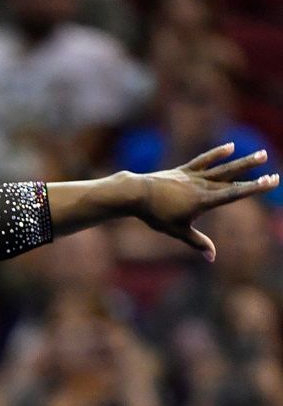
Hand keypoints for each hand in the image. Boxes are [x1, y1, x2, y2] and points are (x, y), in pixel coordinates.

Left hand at [134, 144, 277, 262]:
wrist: (137, 194)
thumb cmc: (156, 216)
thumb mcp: (177, 231)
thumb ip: (197, 242)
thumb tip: (212, 257)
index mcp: (203, 201)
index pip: (234, 194)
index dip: (254, 188)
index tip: (271, 182)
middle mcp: (202, 186)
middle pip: (233, 181)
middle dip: (255, 178)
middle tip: (276, 174)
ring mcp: (193, 176)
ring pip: (223, 168)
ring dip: (243, 162)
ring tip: (262, 153)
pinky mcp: (184, 171)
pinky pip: (203, 161)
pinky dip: (217, 153)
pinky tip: (230, 147)